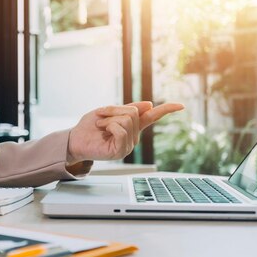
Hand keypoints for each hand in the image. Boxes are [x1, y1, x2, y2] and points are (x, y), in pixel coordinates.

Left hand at [67, 102, 183, 163]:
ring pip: (127, 119)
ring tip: (100, 126)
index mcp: (132, 127)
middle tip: (101, 116)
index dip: (167, 109)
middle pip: (134, 112)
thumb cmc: (89, 127)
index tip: (181, 105)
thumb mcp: (109, 112)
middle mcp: (133, 137)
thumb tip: (149, 104)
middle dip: (115, 110)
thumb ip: (127, 109)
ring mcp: (128, 145)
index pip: (152, 117)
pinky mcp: (120, 151)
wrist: (74, 140)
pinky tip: (102, 131)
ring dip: (109, 118)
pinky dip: (109, 125)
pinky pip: (121, 129)